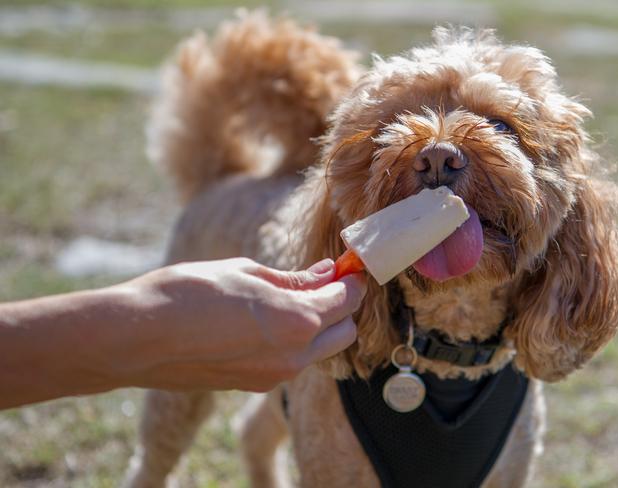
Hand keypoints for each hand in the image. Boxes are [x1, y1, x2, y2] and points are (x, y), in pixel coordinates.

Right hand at [117, 257, 366, 391]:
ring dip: (319, 325)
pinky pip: (292, 362)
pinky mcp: (255, 385)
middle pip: (344, 332)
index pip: (347, 300)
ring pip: (320, 350)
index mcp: (297, 320)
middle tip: (322, 281)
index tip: (347, 265)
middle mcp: (295, 355)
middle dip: (342, 306)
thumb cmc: (187, 293)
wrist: (138, 338)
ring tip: (291, 298)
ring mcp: (275, 376)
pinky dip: (295, 341)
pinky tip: (267, 321)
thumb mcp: (245, 272)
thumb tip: (325, 273)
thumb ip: (292, 279)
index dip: (352, 280)